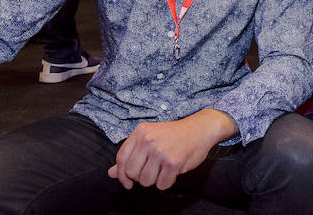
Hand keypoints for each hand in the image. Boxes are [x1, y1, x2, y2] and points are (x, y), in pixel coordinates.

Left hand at [108, 109, 235, 189]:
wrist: (201, 128)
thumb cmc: (175, 134)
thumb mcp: (150, 138)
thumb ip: (131, 155)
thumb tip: (111, 173)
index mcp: (140, 132)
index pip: (121, 159)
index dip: (121, 175)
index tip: (127, 182)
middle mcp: (148, 140)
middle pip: (132, 173)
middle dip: (141, 177)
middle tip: (152, 171)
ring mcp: (160, 151)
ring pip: (146, 181)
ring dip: (155, 180)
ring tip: (163, 169)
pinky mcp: (173, 162)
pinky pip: (161, 184)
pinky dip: (167, 182)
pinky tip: (172, 171)